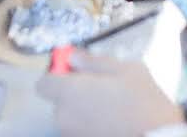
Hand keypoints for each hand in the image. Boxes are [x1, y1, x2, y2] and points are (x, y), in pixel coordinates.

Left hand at [36, 52, 184, 136]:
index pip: (43, 83)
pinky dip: (91, 125)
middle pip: (59, 101)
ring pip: (71, 117)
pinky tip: (113, 122)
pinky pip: (81, 130)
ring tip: (112, 107)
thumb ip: (93, 62)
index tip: (75, 70)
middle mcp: (64, 117)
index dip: (58, 74)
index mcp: (69, 92)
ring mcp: (72, 135)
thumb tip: (73, 57)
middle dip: (74, 93)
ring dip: (84, 110)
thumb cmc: (142, 103)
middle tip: (102, 88)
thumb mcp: (125, 70)